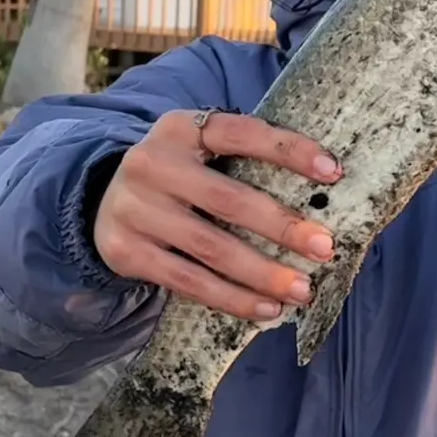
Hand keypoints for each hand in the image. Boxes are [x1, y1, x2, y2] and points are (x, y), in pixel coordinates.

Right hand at [92, 109, 342, 321]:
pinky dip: (232, 298)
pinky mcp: (126, 252)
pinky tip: (266, 308)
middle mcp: (152, 164)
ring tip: (302, 290)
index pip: (243, 133)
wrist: (102, 200)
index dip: (290, 150)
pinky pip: (188, 282)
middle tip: (324, 248)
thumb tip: (326, 186)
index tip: (333, 172)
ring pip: (211, 248)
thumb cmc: (182, 175)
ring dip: (263, 273)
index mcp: (181, 128)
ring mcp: (134, 209)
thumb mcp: (202, 149)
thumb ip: (246, 158)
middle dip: (283, 226)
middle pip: (229, 200)